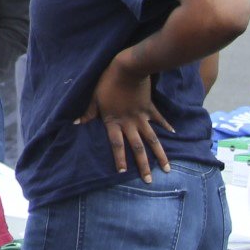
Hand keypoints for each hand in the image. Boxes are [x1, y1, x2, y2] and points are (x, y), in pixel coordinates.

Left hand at [75, 51, 174, 182]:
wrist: (127, 69)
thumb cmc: (106, 83)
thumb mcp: (94, 98)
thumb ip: (87, 113)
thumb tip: (75, 124)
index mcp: (114, 122)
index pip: (117, 145)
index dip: (119, 159)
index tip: (122, 173)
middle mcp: (129, 123)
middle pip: (137, 148)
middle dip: (143, 166)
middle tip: (150, 181)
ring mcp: (142, 117)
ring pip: (153, 139)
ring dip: (160, 154)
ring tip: (167, 168)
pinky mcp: (150, 108)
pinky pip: (159, 119)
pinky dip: (167, 126)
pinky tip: (174, 133)